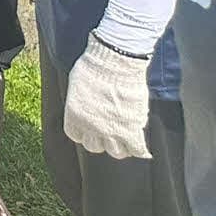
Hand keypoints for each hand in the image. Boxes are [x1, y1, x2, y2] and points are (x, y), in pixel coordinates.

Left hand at [63, 33, 152, 159]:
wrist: (114, 63)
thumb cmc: (95, 67)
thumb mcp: (78, 87)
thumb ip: (82, 104)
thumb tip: (90, 108)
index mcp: (74, 116)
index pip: (76, 135)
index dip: (84, 132)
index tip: (90, 129)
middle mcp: (91, 126)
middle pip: (94, 146)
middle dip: (101, 140)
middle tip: (108, 132)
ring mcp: (112, 130)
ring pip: (116, 152)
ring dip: (120, 145)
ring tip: (124, 139)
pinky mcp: (132, 128)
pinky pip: (136, 149)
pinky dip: (140, 150)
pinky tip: (141, 149)